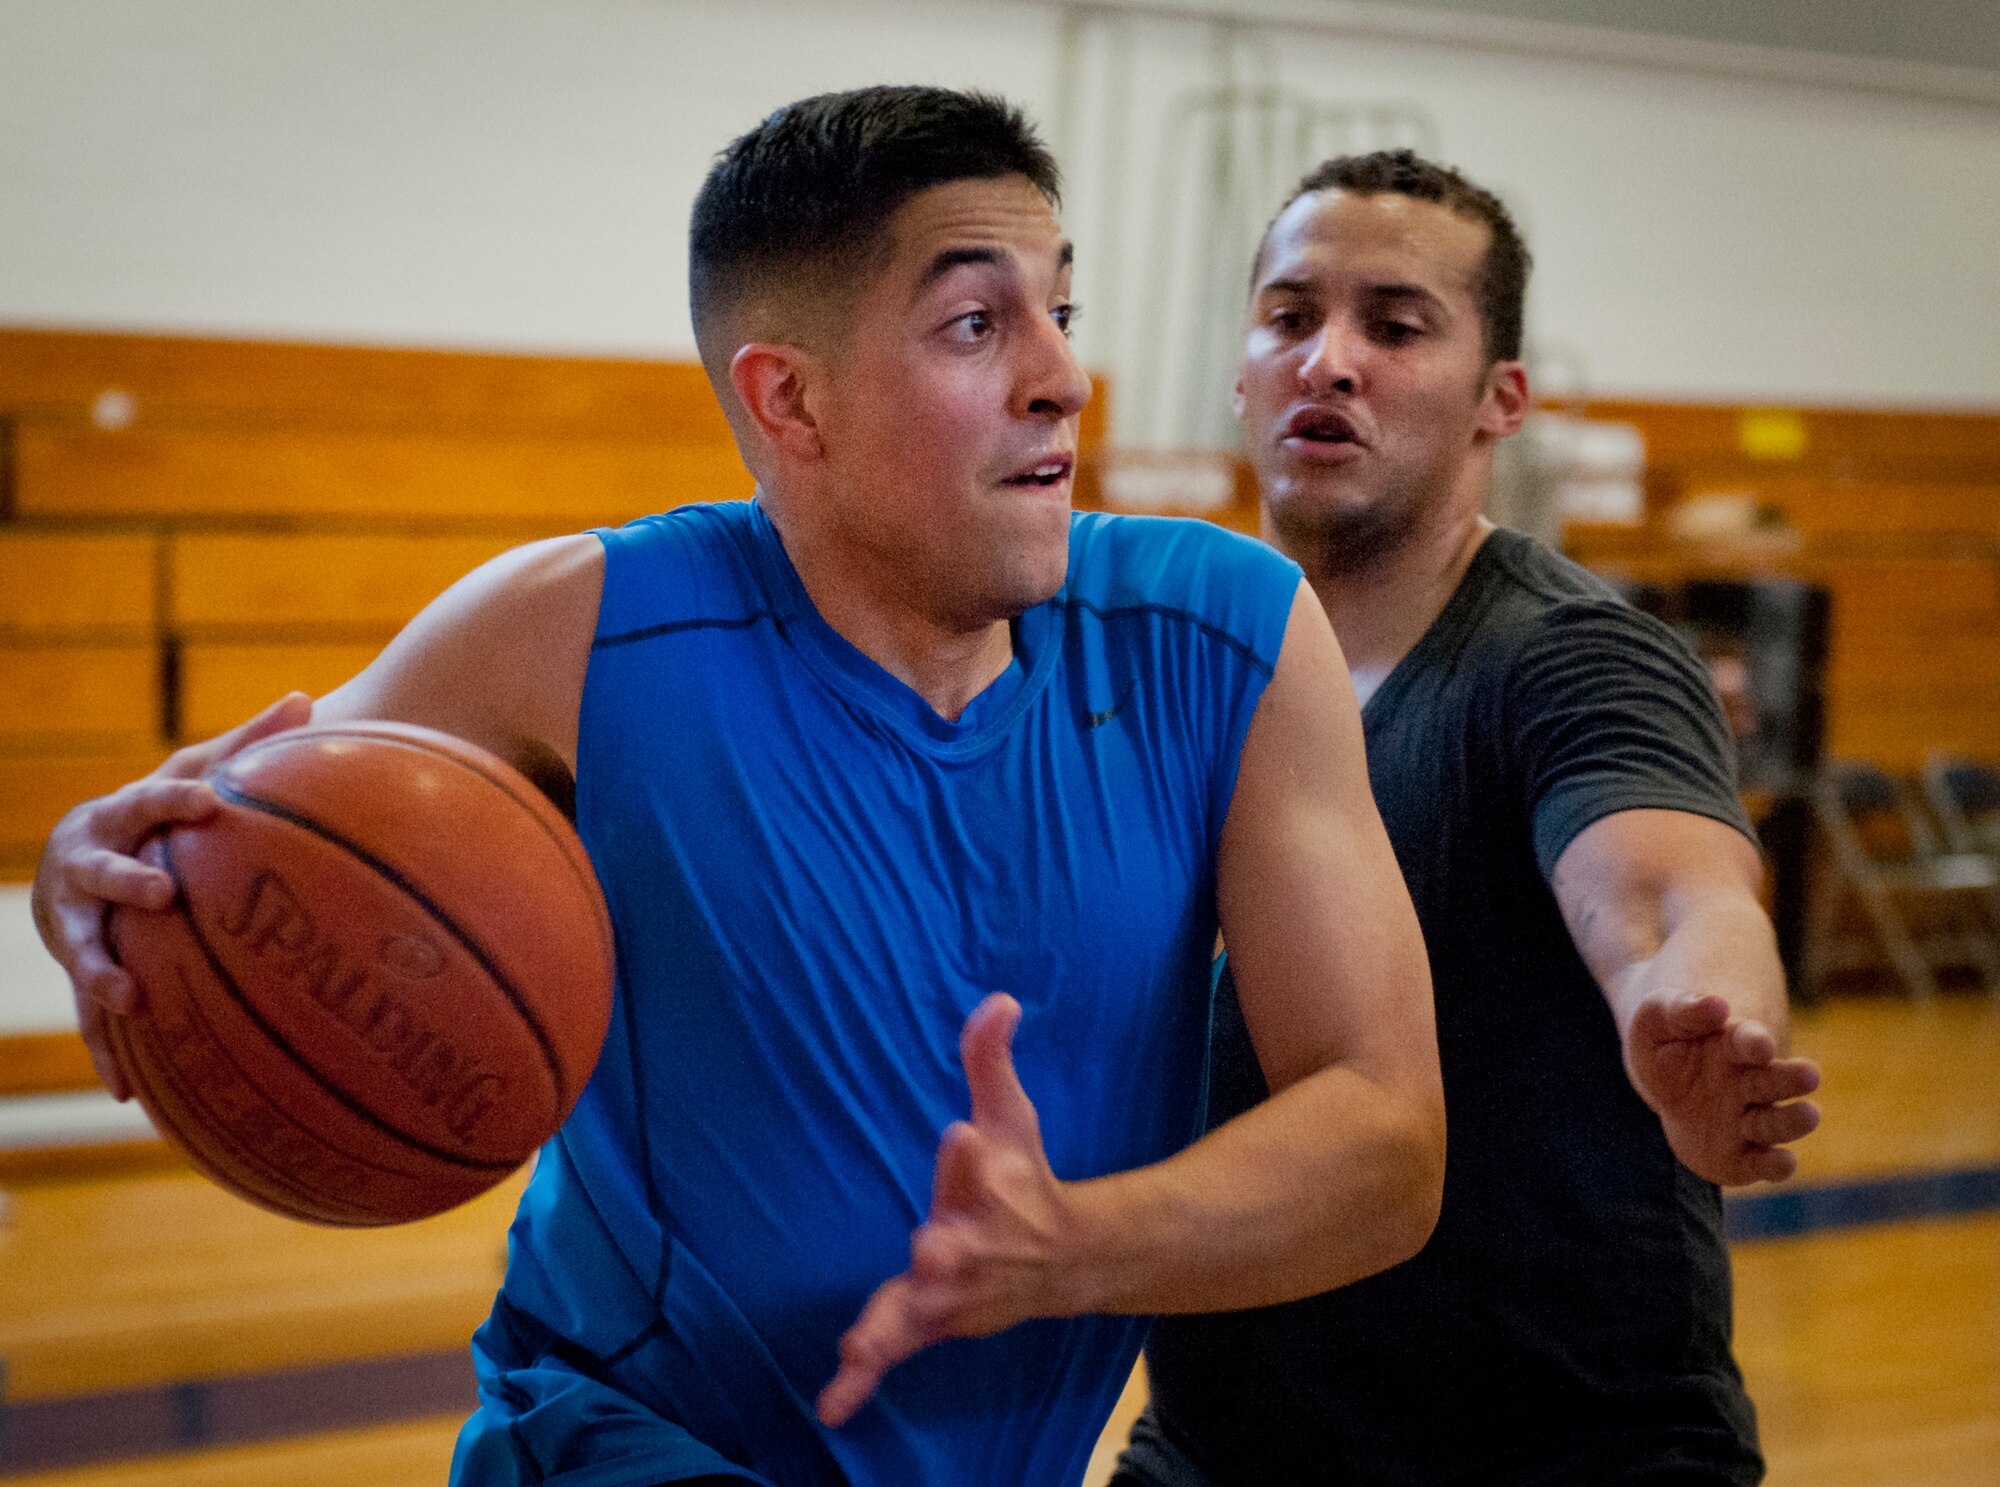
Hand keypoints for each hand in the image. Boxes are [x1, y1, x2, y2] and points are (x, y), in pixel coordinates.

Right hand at [30, 693, 313, 1098]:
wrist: (81, 848)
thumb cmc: (160, 809)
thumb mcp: (195, 771)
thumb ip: (247, 743)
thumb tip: (305, 697)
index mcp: (120, 816)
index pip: (148, 799)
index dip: (176, 800)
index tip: (211, 801)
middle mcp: (87, 867)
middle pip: (100, 874)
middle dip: (126, 882)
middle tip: (162, 894)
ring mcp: (75, 920)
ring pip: (83, 948)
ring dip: (101, 973)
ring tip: (129, 1000)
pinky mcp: (81, 966)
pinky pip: (91, 1014)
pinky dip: (108, 1050)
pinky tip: (130, 1093)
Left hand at [816, 993, 1080, 1428]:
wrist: (1060, 1263)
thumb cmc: (1024, 1179)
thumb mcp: (1011, 1116)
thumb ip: (991, 1060)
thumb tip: (998, 999)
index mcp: (994, 1187)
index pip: (980, 1166)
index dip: (968, 1155)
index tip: (958, 1132)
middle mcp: (975, 1244)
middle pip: (955, 1246)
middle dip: (946, 1248)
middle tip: (933, 1245)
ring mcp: (951, 1292)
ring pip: (921, 1309)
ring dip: (895, 1322)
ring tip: (863, 1346)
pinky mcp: (927, 1323)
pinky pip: (892, 1352)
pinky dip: (863, 1381)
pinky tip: (831, 1407)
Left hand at [1623, 992, 1820, 1185]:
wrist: (1661, 1077)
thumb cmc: (1665, 1038)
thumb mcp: (1660, 1015)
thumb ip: (1683, 1010)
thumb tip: (1716, 1005)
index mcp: (1732, 1044)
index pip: (1748, 1040)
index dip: (1753, 1041)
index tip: (1760, 1043)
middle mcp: (1750, 1082)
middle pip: (1774, 1081)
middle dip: (1790, 1079)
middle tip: (1809, 1074)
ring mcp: (1747, 1119)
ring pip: (1774, 1122)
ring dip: (1791, 1121)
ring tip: (1809, 1115)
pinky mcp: (1740, 1155)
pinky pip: (1760, 1162)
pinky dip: (1774, 1165)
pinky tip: (1785, 1163)